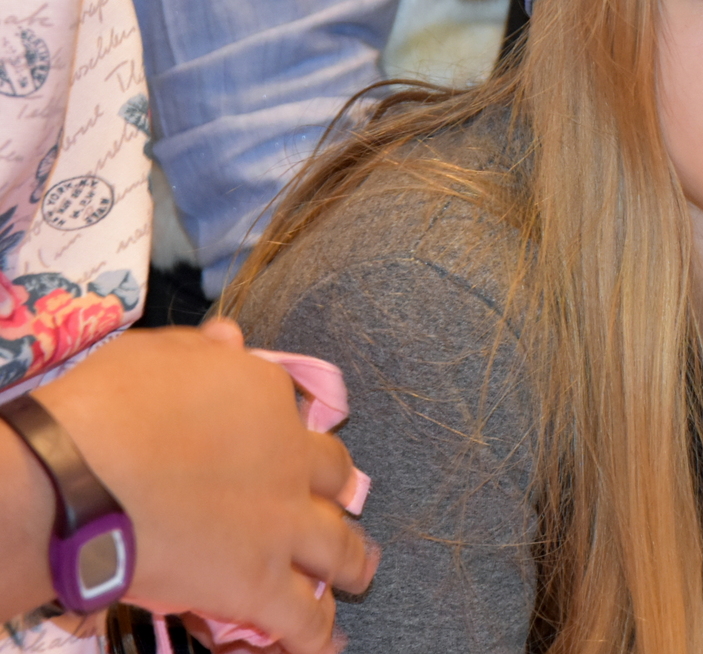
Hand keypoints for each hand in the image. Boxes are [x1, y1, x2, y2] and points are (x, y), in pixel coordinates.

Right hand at [32, 320, 376, 653]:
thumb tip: (229, 338)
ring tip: (364, 572)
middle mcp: (290, 459)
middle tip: (342, 505)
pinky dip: (319, 634)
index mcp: (265, 397)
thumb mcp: (157, 354)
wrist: (80, 477)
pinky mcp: (258, 582)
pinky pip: (303, 617)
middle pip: (336, 476)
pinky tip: (328, 643)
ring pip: (340, 547)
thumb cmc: (105, 407)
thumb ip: (201, 351)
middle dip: (340, 492)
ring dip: (355, 562)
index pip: (295, 409)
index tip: (287, 443)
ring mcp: (281, 524)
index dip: (291, 430)